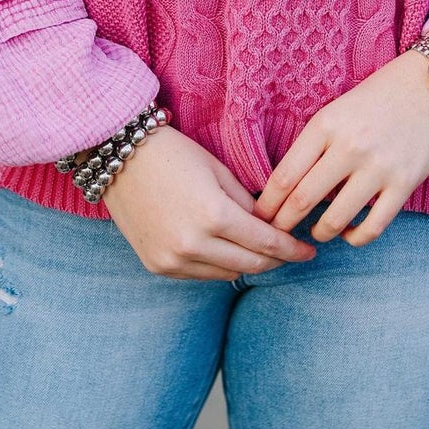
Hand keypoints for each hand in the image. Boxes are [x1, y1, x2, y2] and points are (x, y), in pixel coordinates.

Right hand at [102, 125, 318, 280]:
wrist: (120, 157)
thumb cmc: (173, 153)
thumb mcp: (218, 170)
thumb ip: (245, 203)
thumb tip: (268, 226)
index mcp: (214, 216)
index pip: (266, 244)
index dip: (291, 249)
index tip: (308, 251)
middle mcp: (193, 245)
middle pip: (250, 265)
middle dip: (275, 260)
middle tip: (291, 253)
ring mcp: (173, 260)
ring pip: (226, 275)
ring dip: (247, 264)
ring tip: (262, 252)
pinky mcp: (158, 266)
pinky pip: (200, 275)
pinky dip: (218, 266)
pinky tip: (227, 252)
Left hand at [251, 51, 428, 246]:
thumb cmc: (382, 94)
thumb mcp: (340, 109)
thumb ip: (317, 143)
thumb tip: (293, 186)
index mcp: (326, 124)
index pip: (284, 176)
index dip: (267, 205)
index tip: (259, 217)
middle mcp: (349, 147)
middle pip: (302, 201)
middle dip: (284, 224)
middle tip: (277, 235)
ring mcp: (378, 168)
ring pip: (334, 220)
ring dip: (319, 233)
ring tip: (316, 233)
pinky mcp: (404, 184)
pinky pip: (372, 227)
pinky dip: (356, 238)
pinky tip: (350, 233)